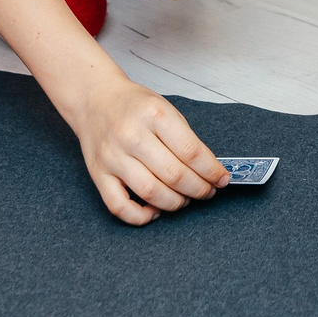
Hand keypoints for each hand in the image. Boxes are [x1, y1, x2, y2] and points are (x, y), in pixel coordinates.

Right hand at [70, 72, 228, 224]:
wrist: (95, 100)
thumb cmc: (134, 105)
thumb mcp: (166, 108)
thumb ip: (185, 138)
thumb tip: (208, 170)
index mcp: (154, 115)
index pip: (191, 151)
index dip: (211, 171)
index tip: (221, 179)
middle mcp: (131, 135)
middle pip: (174, 175)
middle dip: (199, 189)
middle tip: (207, 191)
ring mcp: (113, 157)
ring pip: (151, 192)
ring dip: (175, 202)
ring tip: (185, 199)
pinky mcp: (98, 174)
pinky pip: (119, 206)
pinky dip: (140, 216)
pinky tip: (155, 211)